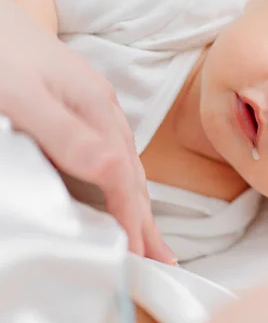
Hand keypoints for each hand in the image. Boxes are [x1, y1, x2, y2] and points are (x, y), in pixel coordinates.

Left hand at [0, 0, 175, 263]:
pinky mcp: (80, 104)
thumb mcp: (23, 95)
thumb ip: (68, 135)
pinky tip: (120, 185)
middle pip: (134, 172)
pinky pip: (114, 150)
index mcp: (96, 107)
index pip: (123, 175)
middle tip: (160, 256)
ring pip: (127, 161)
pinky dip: (123, 179)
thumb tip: (114, 172)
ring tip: (147, 232)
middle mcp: (103, 108)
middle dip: (147, 217)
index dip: (131, 216)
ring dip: (138, 201)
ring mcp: (94, 104)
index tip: (139, 252)